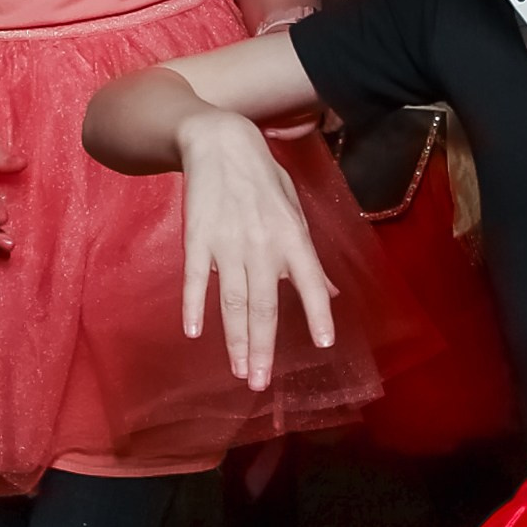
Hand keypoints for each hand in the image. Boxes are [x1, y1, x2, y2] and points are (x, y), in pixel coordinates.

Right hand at [178, 105, 336, 388]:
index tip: (325, 344)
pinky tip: (193, 333)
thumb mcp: (295, 213)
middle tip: (261, 383)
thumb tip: (333, 294)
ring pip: (232, 300)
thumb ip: (310, 259)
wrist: (220, 143)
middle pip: (264, 304)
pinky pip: (194, 278)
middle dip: (263, 347)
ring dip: (235, 339)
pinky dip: (193, 305)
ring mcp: (227, 242)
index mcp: (292, 237)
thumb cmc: (264, 182)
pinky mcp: (197, 238)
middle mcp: (262, 244)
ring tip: (239, 371)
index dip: (319, 312)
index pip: (311, 281)